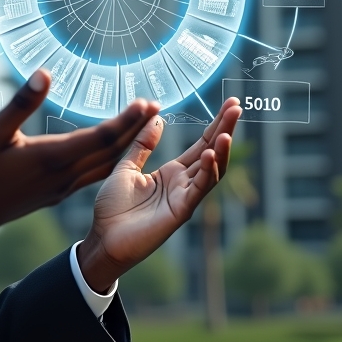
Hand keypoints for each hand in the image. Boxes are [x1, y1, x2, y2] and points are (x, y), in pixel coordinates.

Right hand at [0, 69, 159, 244]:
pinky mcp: (59, 193)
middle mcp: (65, 175)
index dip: (127, 119)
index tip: (147, 101)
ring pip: (108, 166)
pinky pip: (97, 174)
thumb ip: (20, 103)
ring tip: (147, 126)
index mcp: (52, 157)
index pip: (101, 137)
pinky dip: (114, 159)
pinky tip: (118, 151)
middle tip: (158, 107)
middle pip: (113, 152)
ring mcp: (64, 187)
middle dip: (138, 129)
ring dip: (130, 145)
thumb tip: (44, 74)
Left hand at [77, 97, 242, 292]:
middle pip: (211, 153)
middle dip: (225, 130)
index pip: (200, 145)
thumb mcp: (126, 167)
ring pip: (212, 170)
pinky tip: (212, 155)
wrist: (104, 238)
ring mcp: (185, 197)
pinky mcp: (181, 211)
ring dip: (222, 150)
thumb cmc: (113, 207)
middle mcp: (184, 183)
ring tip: (227, 130)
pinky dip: (208, 172)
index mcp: (172, 173)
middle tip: (237, 106)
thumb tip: (157, 118)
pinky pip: (199, 189)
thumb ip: (142, 145)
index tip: (229, 104)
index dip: (215, 125)